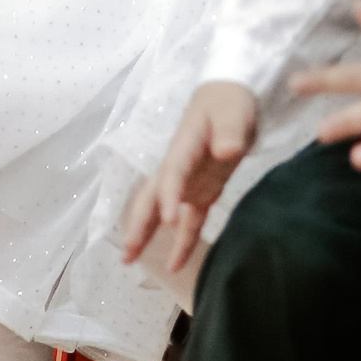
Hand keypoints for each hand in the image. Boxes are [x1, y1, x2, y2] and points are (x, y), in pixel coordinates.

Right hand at [117, 80, 258, 274]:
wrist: (230, 94)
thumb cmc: (229, 101)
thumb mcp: (234, 111)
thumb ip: (230, 131)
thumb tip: (225, 151)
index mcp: (183, 147)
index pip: (173, 173)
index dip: (169, 196)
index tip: (169, 219)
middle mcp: (179, 167)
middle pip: (152, 197)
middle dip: (139, 224)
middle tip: (127, 252)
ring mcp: (188, 181)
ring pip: (162, 211)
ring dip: (148, 235)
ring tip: (131, 262)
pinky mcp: (202, 191)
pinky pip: (191, 220)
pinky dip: (183, 241)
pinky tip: (175, 265)